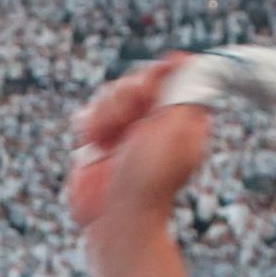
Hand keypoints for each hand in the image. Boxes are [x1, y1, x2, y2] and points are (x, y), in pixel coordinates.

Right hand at [67, 51, 210, 236]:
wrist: (118, 217)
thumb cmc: (150, 181)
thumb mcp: (176, 129)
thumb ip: (183, 90)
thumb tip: (186, 59)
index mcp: (181, 115)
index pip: (170, 72)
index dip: (155, 74)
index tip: (148, 88)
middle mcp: (154, 118)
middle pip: (136, 78)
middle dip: (125, 96)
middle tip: (127, 119)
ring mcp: (126, 128)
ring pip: (110, 93)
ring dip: (105, 113)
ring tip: (106, 138)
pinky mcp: (100, 140)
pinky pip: (89, 113)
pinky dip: (89, 125)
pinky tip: (95, 142)